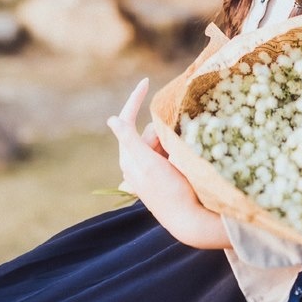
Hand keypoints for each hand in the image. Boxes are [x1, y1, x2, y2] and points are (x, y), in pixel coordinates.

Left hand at [107, 79, 229, 250]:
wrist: (189, 220)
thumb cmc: (168, 191)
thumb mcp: (147, 164)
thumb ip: (130, 141)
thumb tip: (112, 119)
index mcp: (128, 158)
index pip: (127, 121)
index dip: (135, 100)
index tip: (145, 81)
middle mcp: (137, 163)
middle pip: (149, 131)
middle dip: (164, 129)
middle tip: (178, 144)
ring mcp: (151, 169)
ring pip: (161, 140)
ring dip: (172, 139)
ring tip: (184, 155)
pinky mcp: (163, 175)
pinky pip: (169, 151)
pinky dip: (177, 148)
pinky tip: (186, 159)